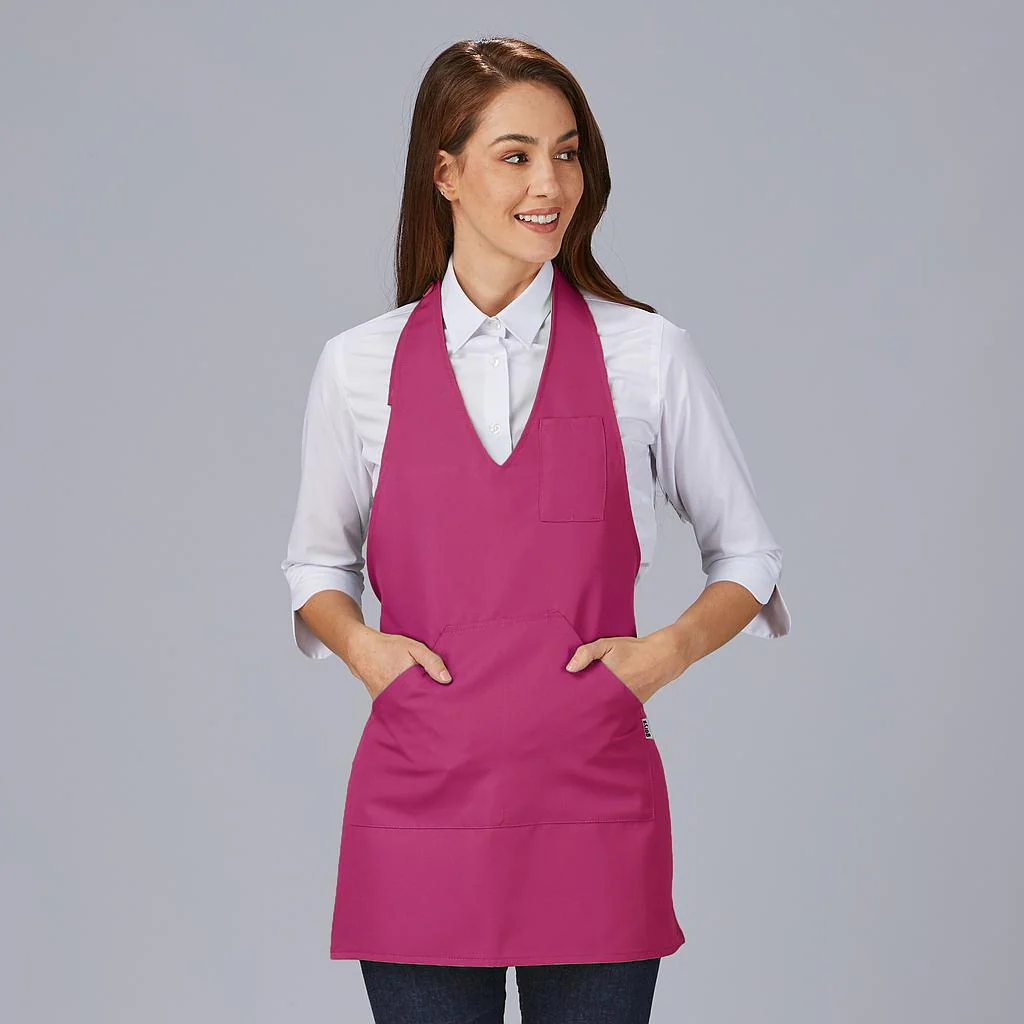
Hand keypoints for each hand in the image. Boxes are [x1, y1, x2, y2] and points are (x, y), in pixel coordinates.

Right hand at [344, 624, 451, 701]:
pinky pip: (396, 707)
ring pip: (406, 708)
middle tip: (440, 706)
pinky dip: (403, 704)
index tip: (448, 701)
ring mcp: (387, 701)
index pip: (428, 700)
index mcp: (407, 685)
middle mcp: (396, 697)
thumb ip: (432, 662)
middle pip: (418, 707)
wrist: (361, 650)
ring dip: (415, 706)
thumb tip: (447, 680)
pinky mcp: (381, 702)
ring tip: (426, 705)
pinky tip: (410, 700)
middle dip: (428, 706)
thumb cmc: (389, 647)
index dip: (438, 700)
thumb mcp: (414, 648)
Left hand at [565, 627, 687, 703]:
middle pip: (590, 706)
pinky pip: (614, 710)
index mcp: (606, 681)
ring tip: (577, 711)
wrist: (661, 657)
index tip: (559, 699)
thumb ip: (587, 653)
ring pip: (602, 710)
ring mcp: (624, 703)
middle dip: (579, 706)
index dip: (571, 698)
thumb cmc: (633, 650)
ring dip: (592, 709)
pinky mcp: (632, 705)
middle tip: (563, 708)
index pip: (583, 695)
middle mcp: (615, 696)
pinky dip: (606, 709)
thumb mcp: (607, 644)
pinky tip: (597, 709)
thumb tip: (570, 668)